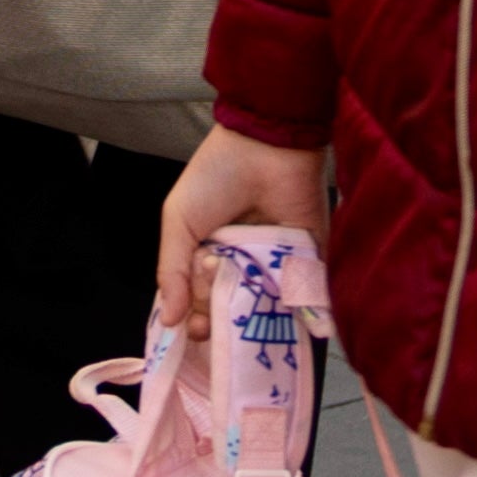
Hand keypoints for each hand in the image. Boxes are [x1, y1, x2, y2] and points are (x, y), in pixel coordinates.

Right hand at [156, 128, 328, 331]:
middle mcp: (241, 264)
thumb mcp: (179, 221)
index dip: (196, 318)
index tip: (196, 330)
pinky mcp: (307, 260)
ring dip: (253, 318)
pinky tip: (284, 324)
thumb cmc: (215, 178)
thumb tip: (169, 322)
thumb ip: (171, 271)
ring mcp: (274, 265)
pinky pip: (301, 293)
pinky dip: (294, 310)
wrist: (266, 146)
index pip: (200, 299)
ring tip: (244, 320)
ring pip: (262, 306)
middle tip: (216, 325)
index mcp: (209, 255)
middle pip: (230, 307)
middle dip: (222, 321)